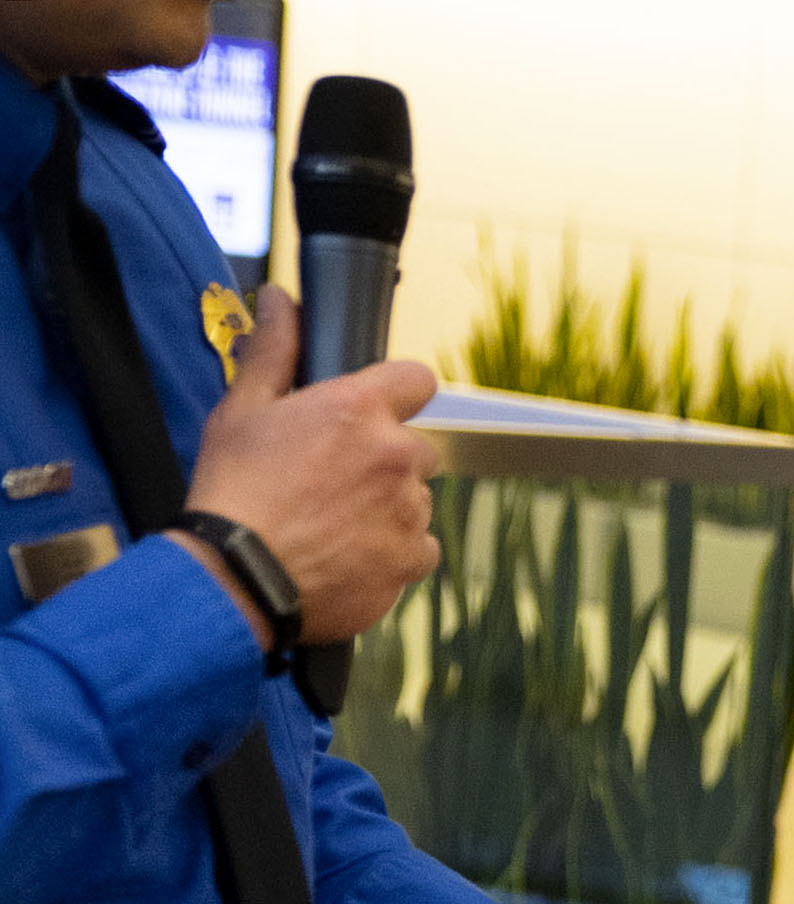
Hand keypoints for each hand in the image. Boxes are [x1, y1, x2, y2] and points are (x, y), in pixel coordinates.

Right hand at [182, 285, 440, 642]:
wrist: (237, 575)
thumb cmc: (235, 490)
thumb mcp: (241, 409)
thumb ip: (273, 350)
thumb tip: (278, 298)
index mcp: (359, 409)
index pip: (418, 379)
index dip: (399, 392)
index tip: (377, 409)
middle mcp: (396, 455)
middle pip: (415, 448)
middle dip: (384, 459)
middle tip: (332, 480)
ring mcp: (410, 510)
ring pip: (415, 499)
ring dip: (387, 506)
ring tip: (331, 521)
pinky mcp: (413, 558)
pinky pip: (420, 546)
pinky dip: (393, 550)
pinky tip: (349, 553)